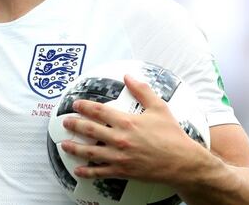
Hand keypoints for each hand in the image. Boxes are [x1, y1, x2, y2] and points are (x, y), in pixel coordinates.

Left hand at [60, 74, 207, 185]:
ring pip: (90, 151)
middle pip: (89, 130)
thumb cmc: (172, 136)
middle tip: (66, 122)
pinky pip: (100, 172)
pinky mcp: (122, 171)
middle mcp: (119, 139)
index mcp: (127, 122)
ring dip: (74, 148)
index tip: (76, 104)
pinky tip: (78, 170)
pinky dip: (87, 171)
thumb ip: (142, 90)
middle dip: (74, 125)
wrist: (183, 162)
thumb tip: (129, 77)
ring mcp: (119, 156)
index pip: (98, 111)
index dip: (84, 106)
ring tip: (65, 144)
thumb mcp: (159, 108)